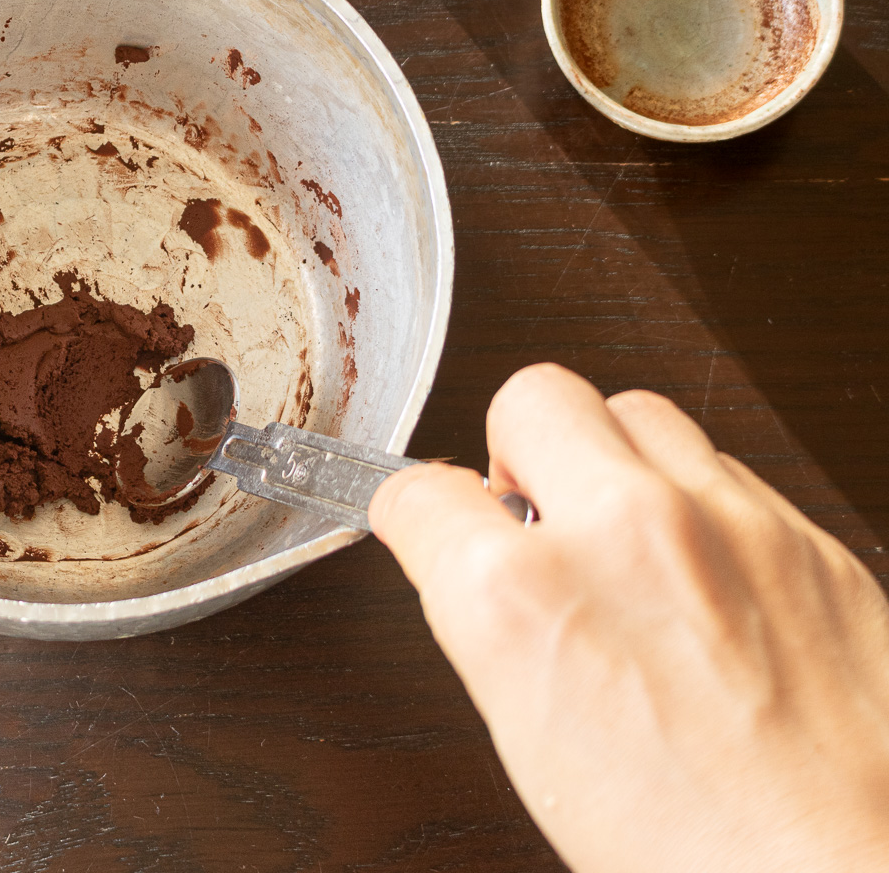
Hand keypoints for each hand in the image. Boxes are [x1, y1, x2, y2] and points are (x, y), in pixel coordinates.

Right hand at [369, 363, 888, 872]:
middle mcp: (620, 533)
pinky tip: (706, 574)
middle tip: (534, 508)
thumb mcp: (531, 739)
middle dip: (515, 449)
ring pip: (635, 409)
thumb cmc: (695, 848)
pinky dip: (700, 503)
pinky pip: (726, 468)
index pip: (420, 493)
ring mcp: (723, 521)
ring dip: (613, 459)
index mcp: (520, 600)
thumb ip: (494, 622)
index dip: (419, 514)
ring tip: (626, 533)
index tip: (434, 521)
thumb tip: (479, 564)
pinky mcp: (805, 534)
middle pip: (530, 395)